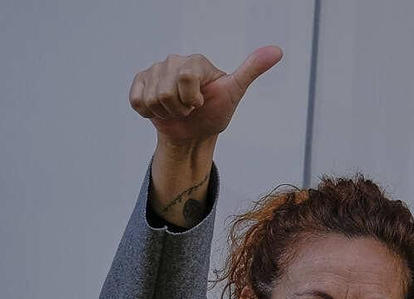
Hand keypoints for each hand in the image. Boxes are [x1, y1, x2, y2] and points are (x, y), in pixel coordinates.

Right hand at [129, 46, 281, 149]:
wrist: (194, 133)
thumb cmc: (215, 112)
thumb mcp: (234, 92)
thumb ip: (251, 70)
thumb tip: (277, 51)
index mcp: (196, 61)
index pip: (184, 78)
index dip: (191, 99)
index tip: (200, 102)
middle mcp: (174, 61)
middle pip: (165, 91)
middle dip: (178, 109)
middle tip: (189, 109)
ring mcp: (154, 71)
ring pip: (151, 98)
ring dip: (165, 113)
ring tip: (176, 110)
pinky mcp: (140, 83)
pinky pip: (136, 100)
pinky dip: (148, 112)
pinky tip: (160, 110)